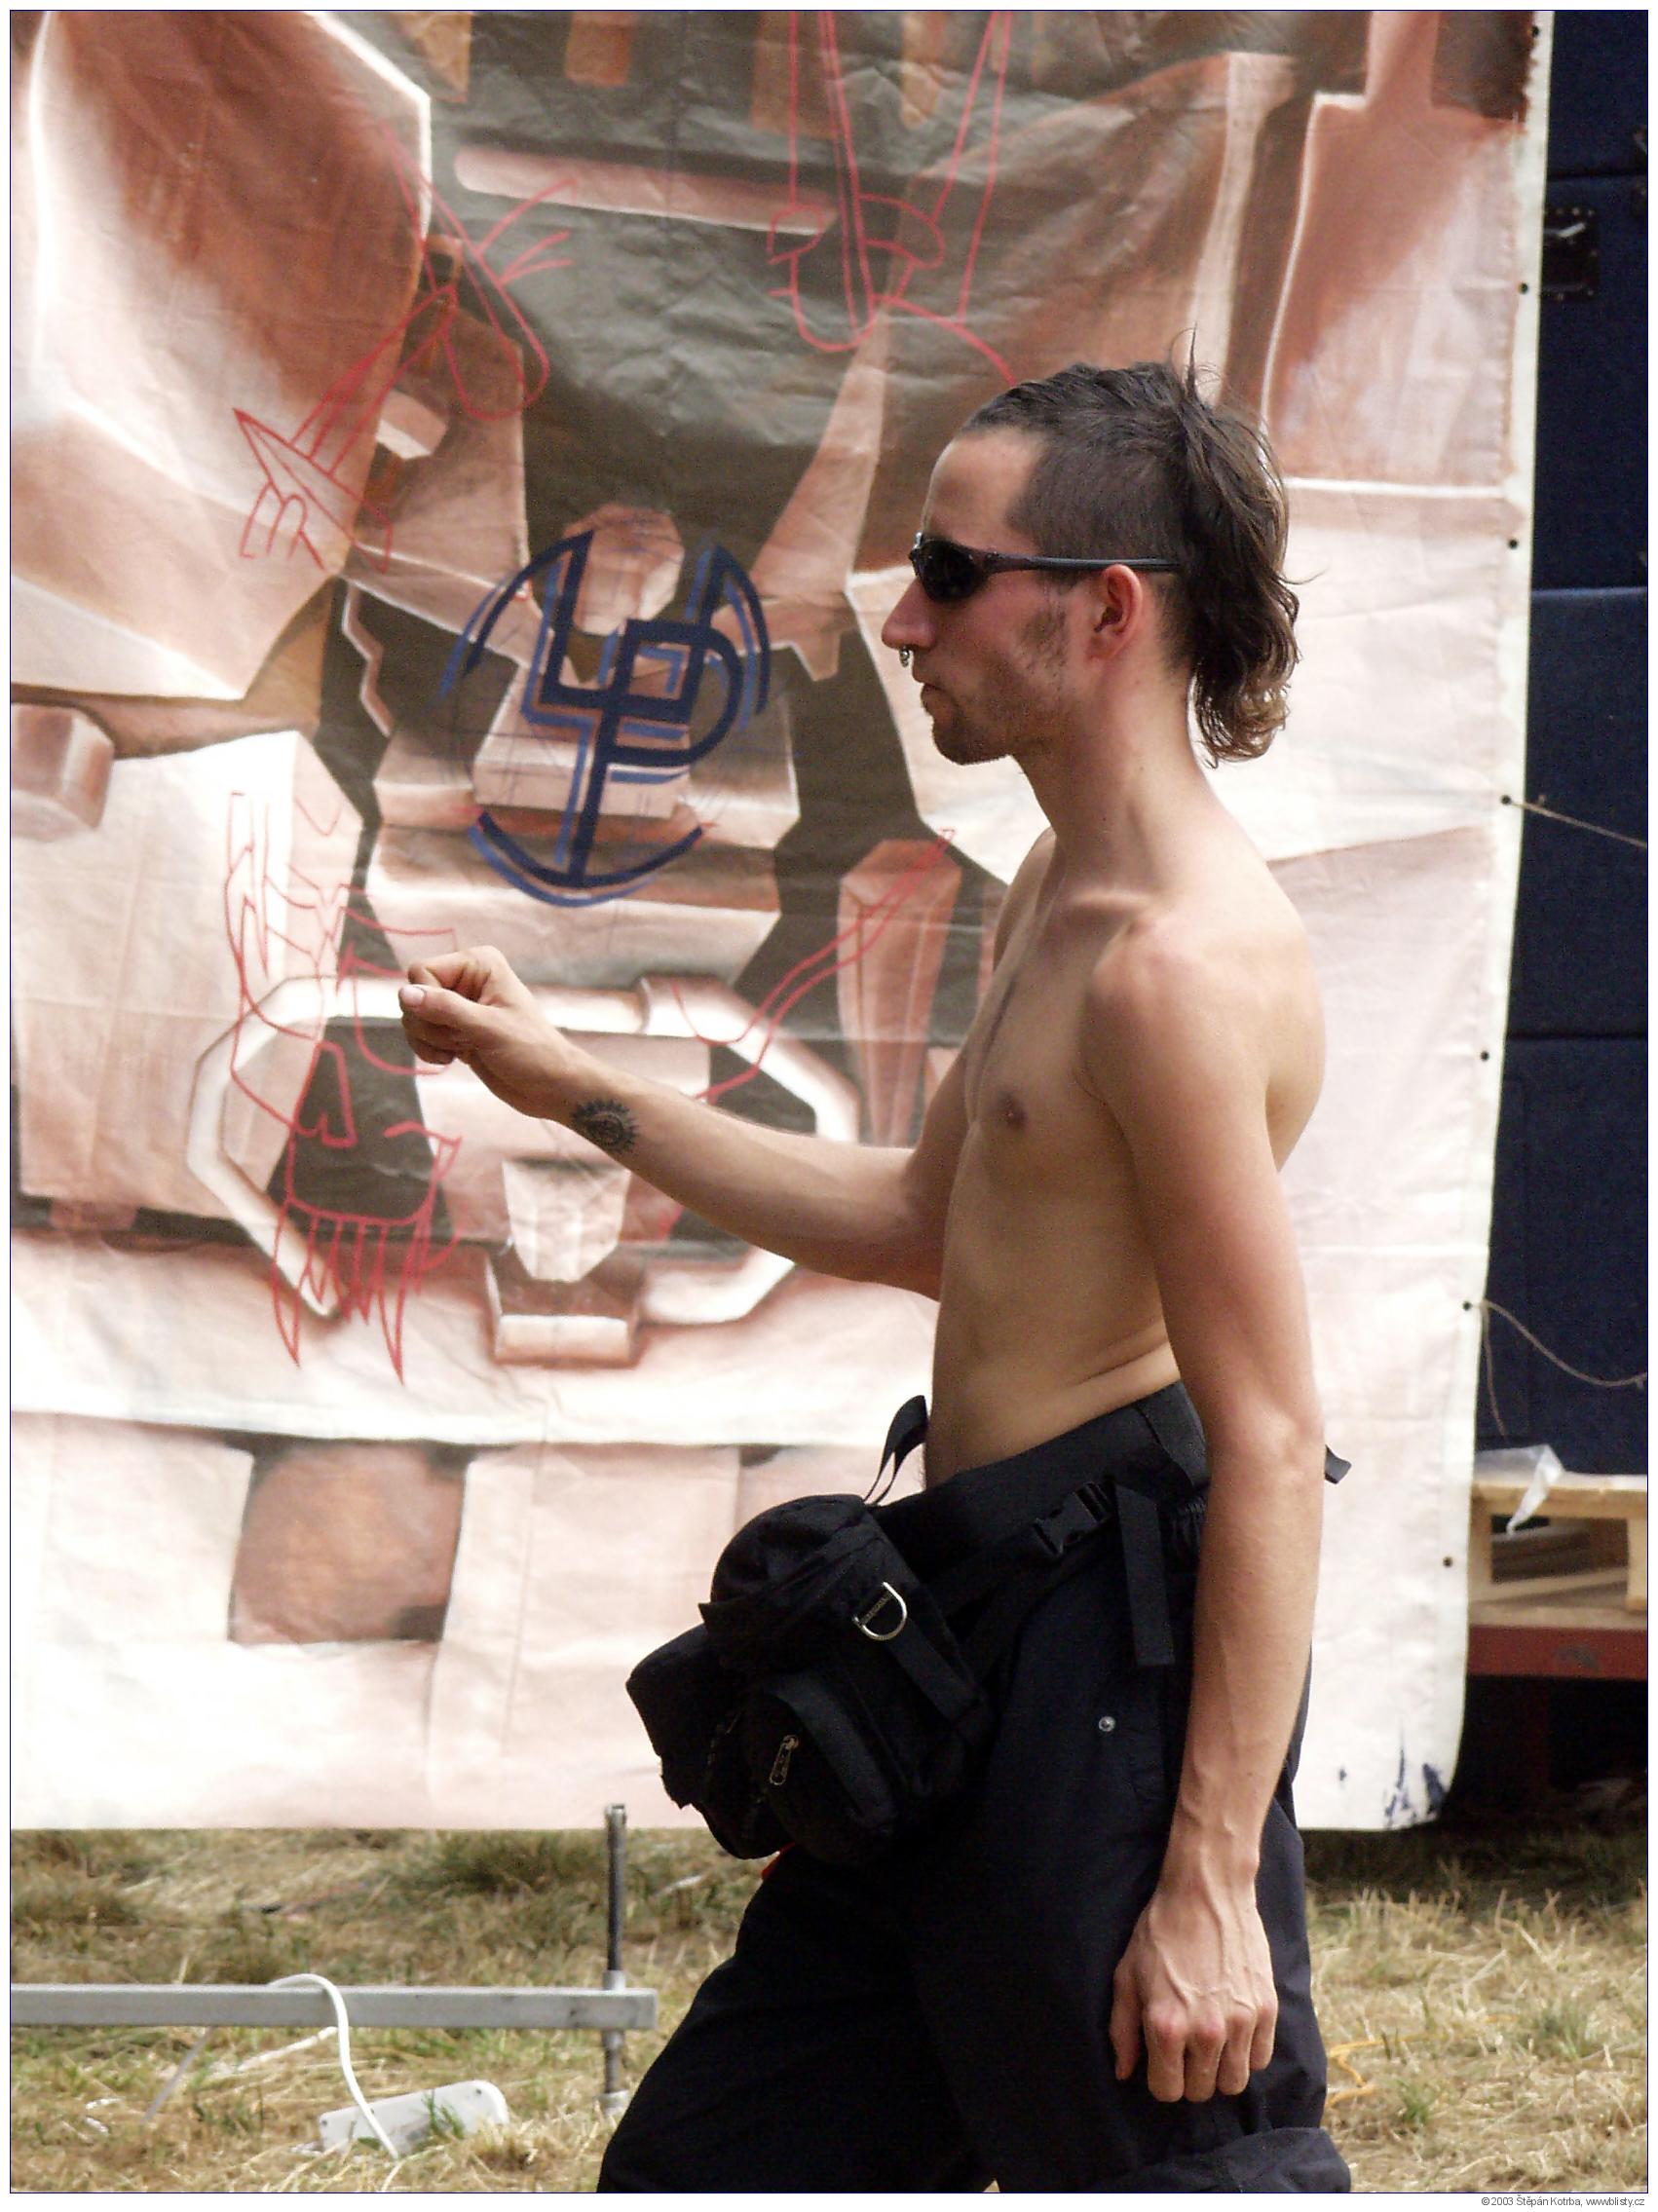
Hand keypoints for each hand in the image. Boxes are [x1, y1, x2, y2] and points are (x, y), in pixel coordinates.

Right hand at [397, 946, 589, 1120]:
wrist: (550, 1085)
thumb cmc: (530, 1052)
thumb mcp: (488, 1028)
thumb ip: (445, 1009)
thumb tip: (404, 993)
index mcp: (478, 963)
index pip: (422, 972)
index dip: (428, 1002)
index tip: (456, 1025)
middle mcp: (466, 978)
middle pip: (413, 994)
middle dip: (429, 1024)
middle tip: (462, 1039)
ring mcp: (458, 1004)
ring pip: (413, 1016)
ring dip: (429, 1040)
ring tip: (461, 1049)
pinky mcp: (454, 1028)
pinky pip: (420, 1033)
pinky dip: (428, 1049)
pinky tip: (453, 1058)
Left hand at [1109, 1863, 1276, 2102]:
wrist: (1207, 1891)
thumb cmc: (1160, 1931)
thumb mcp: (1126, 1976)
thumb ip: (1123, 2030)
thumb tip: (1124, 2073)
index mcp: (1167, 2025)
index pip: (1167, 2091)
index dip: (1160, 2078)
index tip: (1161, 2059)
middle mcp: (1206, 2032)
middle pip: (1201, 2091)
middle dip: (1188, 2076)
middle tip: (1184, 2048)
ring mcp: (1241, 2022)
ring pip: (1234, 2083)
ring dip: (1218, 2070)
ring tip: (1209, 2044)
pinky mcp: (1267, 2009)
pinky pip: (1260, 2059)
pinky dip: (1246, 2053)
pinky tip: (1232, 2031)